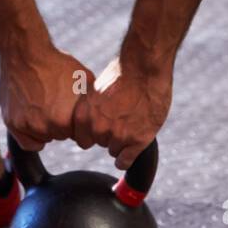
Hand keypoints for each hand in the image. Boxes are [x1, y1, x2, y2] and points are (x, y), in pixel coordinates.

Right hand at [0, 42, 95, 151]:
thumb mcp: (84, 79)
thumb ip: (92, 102)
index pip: (79, 134)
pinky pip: (28, 143)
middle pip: (61, 136)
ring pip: (44, 138)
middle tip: (56, 103)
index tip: (73, 109)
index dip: (78, 121)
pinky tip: (35, 120)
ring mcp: (27, 126)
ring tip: (44, 104)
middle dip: (61, 123)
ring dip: (46, 127)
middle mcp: (46, 126)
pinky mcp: (12, 124)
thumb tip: (100, 116)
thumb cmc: (56, 64)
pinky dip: (31, 136)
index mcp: (66, 119)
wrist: (25, 52)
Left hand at [72, 53, 171, 169]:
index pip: (82, 140)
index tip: (101, 126)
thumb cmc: (123, 72)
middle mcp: (98, 127)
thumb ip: (92, 109)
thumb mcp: (96, 89)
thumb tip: (89, 120)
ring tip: (131, 122)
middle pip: (100, 143)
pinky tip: (131, 148)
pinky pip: (125, 161)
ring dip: (122, 141)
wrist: (145, 66)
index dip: (93, 132)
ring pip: (114, 150)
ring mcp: (118, 135)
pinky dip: (128, 158)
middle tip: (121, 118)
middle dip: (109, 134)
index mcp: (84, 115)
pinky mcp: (138, 140)